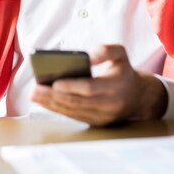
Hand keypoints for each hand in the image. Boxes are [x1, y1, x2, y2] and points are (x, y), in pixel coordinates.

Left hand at [31, 44, 166, 125]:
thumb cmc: (124, 71)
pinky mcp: (96, 123)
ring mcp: (103, 116)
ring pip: (73, 111)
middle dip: (54, 97)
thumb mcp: (120, 54)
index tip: (55, 83)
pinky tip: (44, 102)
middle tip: (35, 89)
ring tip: (34, 95)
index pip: (90, 88)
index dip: (72, 86)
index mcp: (116, 86)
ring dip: (52, 104)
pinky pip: (74, 116)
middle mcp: (110, 104)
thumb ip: (105, 50)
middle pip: (77, 102)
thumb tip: (88, 56)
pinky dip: (57, 110)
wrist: (139, 97)